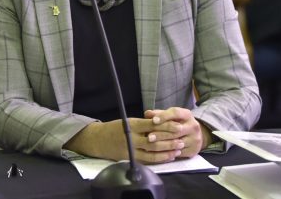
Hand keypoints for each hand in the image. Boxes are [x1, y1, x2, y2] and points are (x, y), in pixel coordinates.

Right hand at [67, 118, 183, 163]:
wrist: (98, 140)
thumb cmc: (115, 128)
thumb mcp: (129, 121)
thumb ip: (144, 123)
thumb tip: (162, 122)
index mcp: (132, 125)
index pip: (152, 125)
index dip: (166, 126)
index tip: (178, 125)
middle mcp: (132, 138)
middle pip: (154, 140)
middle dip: (170, 140)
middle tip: (182, 139)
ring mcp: (131, 150)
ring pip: (152, 152)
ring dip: (167, 151)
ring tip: (178, 148)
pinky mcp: (131, 158)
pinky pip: (147, 160)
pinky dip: (159, 158)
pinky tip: (168, 157)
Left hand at [144, 107, 210, 158]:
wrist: (196, 136)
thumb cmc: (179, 124)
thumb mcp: (171, 117)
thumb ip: (159, 114)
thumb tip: (147, 113)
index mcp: (187, 115)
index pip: (176, 113)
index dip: (164, 116)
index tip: (153, 120)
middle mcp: (193, 126)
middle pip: (176, 130)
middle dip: (161, 134)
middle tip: (148, 137)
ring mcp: (194, 139)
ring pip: (177, 143)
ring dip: (163, 145)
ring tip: (151, 146)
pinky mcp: (193, 150)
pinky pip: (178, 153)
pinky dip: (167, 154)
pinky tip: (158, 153)